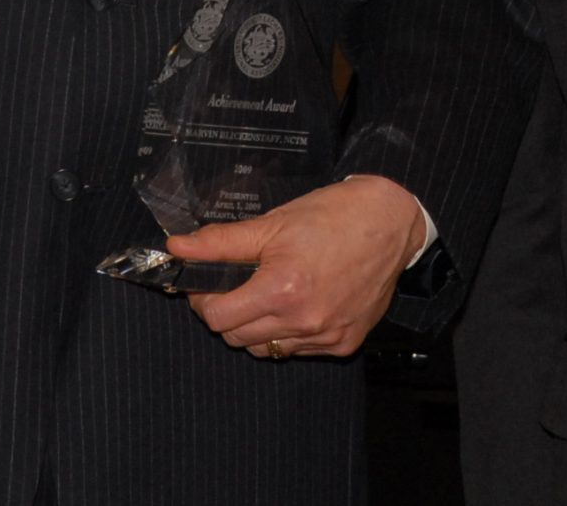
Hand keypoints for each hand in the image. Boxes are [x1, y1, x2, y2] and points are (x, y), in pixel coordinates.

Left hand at [170, 175, 426, 359]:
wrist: (390, 223)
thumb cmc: (332, 216)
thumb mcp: (272, 223)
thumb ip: (220, 242)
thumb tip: (176, 247)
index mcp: (282, 289)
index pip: (217, 318)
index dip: (204, 300)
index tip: (208, 283)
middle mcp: (304, 321)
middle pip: (236, 337)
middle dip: (227, 312)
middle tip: (236, 284)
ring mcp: (326, 337)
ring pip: (265, 349)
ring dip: (256, 327)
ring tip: (267, 293)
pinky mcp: (344, 344)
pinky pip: (298, 351)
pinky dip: (289, 333)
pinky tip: (298, 304)